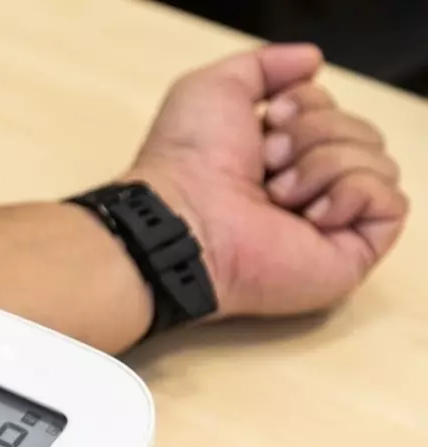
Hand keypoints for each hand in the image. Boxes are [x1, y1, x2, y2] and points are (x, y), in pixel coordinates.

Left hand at [128, 44, 407, 317]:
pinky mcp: (350, 255)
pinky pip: (392, 203)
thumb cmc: (189, 160)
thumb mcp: (216, 88)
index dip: (310, 105)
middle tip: (268, 162)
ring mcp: (331, 224)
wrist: (184, 220)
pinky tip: (310, 216)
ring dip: (325, 165)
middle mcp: (308, 189)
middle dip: (317, 134)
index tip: (272, 119)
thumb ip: (264, 64)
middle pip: (362, 133)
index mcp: (280, 156)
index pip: (334, 111)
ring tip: (277, 194)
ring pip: (379, 162)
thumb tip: (313, 62)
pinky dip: (353, 194)